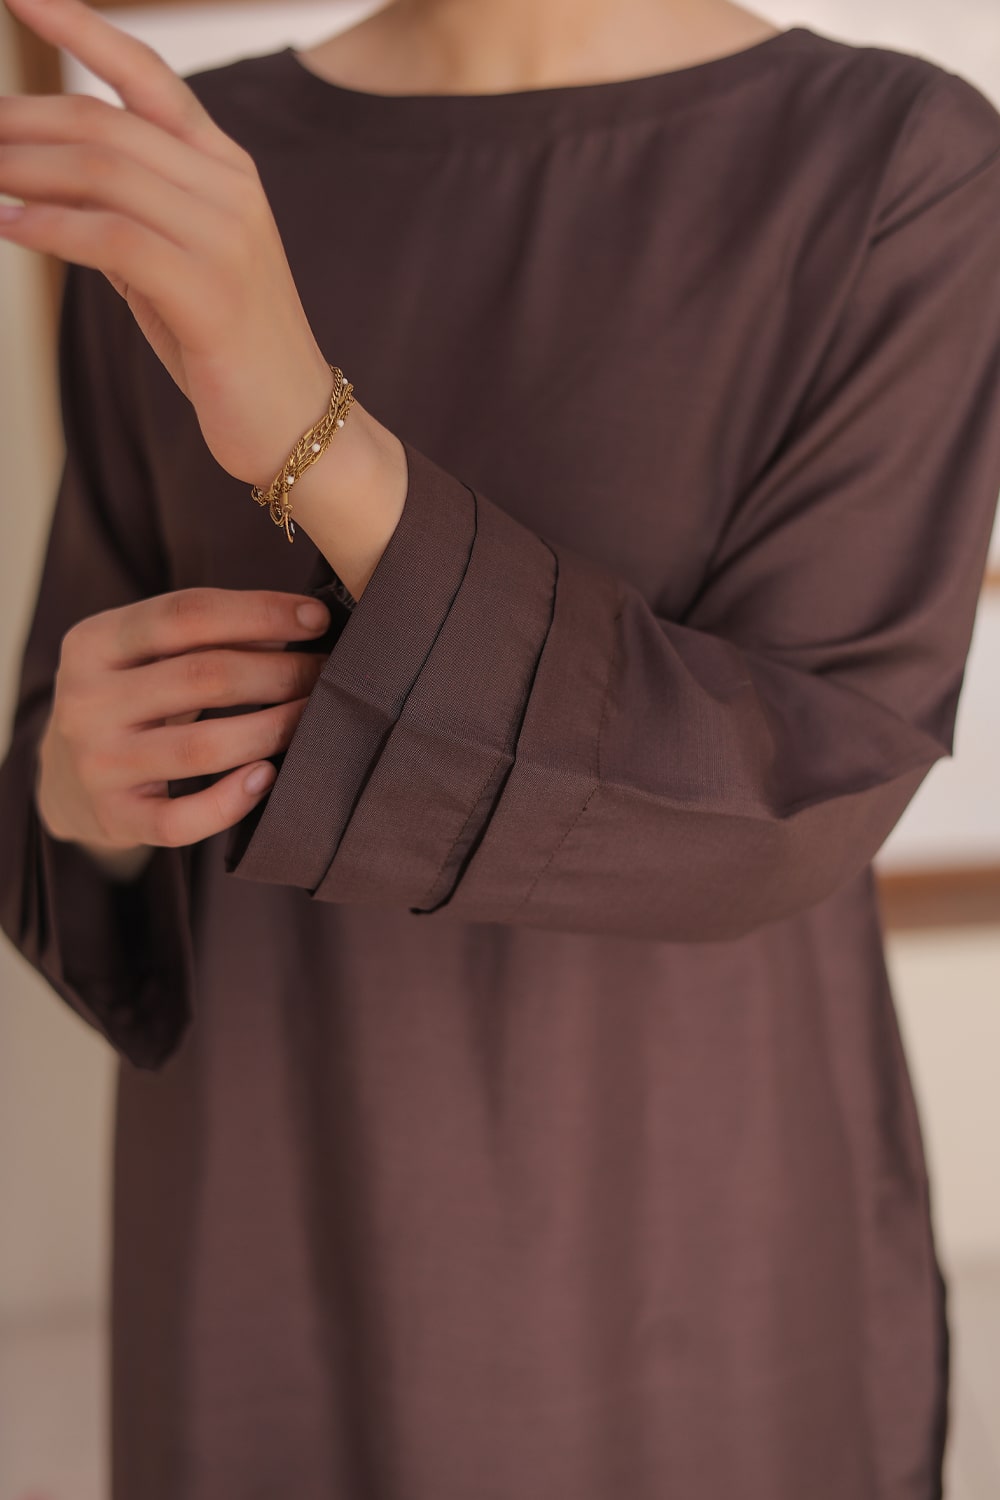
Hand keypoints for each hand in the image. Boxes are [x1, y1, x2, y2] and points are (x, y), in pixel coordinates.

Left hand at [0, 0, 343, 485]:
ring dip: (23, 171)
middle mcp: (230, 187)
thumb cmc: (226, 343)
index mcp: (226, 166)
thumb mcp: (176, 259)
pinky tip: (8, 229)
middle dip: (22, 122)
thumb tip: (44, 176)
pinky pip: (112, 238)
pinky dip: (48, 229)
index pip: (147, 74)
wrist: (295, 419)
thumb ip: (129, 210)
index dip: (80, 26)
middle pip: (106, 122)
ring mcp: (226, 237)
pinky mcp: (211, 291)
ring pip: (104, 171)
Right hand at [35, 587, 331, 853]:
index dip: (260, 612)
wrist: (65, 777)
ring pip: (203, 747)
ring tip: (315, 718)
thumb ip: (210, 632)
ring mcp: (97, 764)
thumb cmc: (133, 697)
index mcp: (92, 642)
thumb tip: (305, 619)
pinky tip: (269, 777)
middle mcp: (86, 701)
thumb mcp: (149, 653)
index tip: (318, 618)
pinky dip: (232, 801)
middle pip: (204, 677)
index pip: (186, 614)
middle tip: (329, 674)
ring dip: (274, 729)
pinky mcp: (115, 818)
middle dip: (281, 672)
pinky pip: (182, 820)